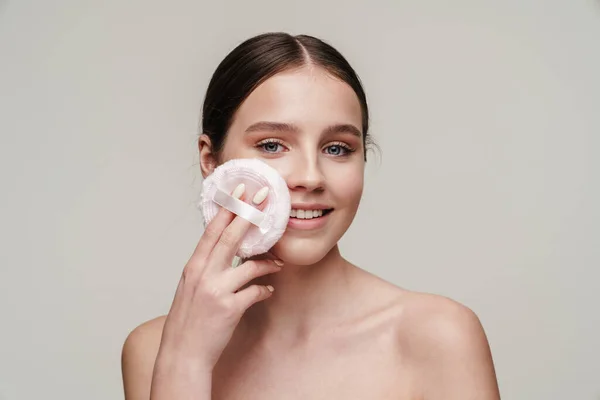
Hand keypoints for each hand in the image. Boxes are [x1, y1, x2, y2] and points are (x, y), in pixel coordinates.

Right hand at [151, 184, 280, 393]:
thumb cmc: (189, 319)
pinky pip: (256, 291)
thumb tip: (227, 249)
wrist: (182, 353)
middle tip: (265, 198)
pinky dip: (265, 289)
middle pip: (230, 237)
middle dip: (249, 214)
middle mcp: (203, 274)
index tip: (240, 190)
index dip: (228, 208)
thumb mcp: (191, 286)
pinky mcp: (229, 308)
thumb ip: (207, 266)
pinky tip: (268, 291)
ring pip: (249, 264)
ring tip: (278, 262)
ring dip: (268, 262)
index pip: (212, 230)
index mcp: (194, 266)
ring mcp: (216, 290)